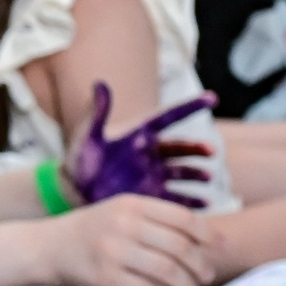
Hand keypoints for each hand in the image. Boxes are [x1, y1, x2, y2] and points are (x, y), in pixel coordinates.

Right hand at [42, 193, 216, 285]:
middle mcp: (124, 226)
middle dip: (200, 265)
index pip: (184, 219)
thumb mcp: (120, 211)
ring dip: (186, 285)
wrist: (44, 248)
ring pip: (167, 271)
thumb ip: (156, 219)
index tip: (220, 248)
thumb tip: (206, 237)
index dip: (208, 235)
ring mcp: (113, 253)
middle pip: (180, 247)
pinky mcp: (105, 279)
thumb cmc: (90, 232)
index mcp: (132, 205)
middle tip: (206, 276)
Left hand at [65, 82, 217, 207]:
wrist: (73, 191)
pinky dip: (191, 200)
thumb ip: (97, 112)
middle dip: (197, 148)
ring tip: (207, 177)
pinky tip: (204, 204)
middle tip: (210, 150)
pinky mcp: (152, 196)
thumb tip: (99, 82)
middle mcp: (152, 153)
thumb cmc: (79, 160)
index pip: (169, 117)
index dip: (190, 107)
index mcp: (140, 134)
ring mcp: (154, 175)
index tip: (212, 98)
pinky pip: (176, 198)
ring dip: (197, 173)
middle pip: (181, 148)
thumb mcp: (88, 137)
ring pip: (183, 172)